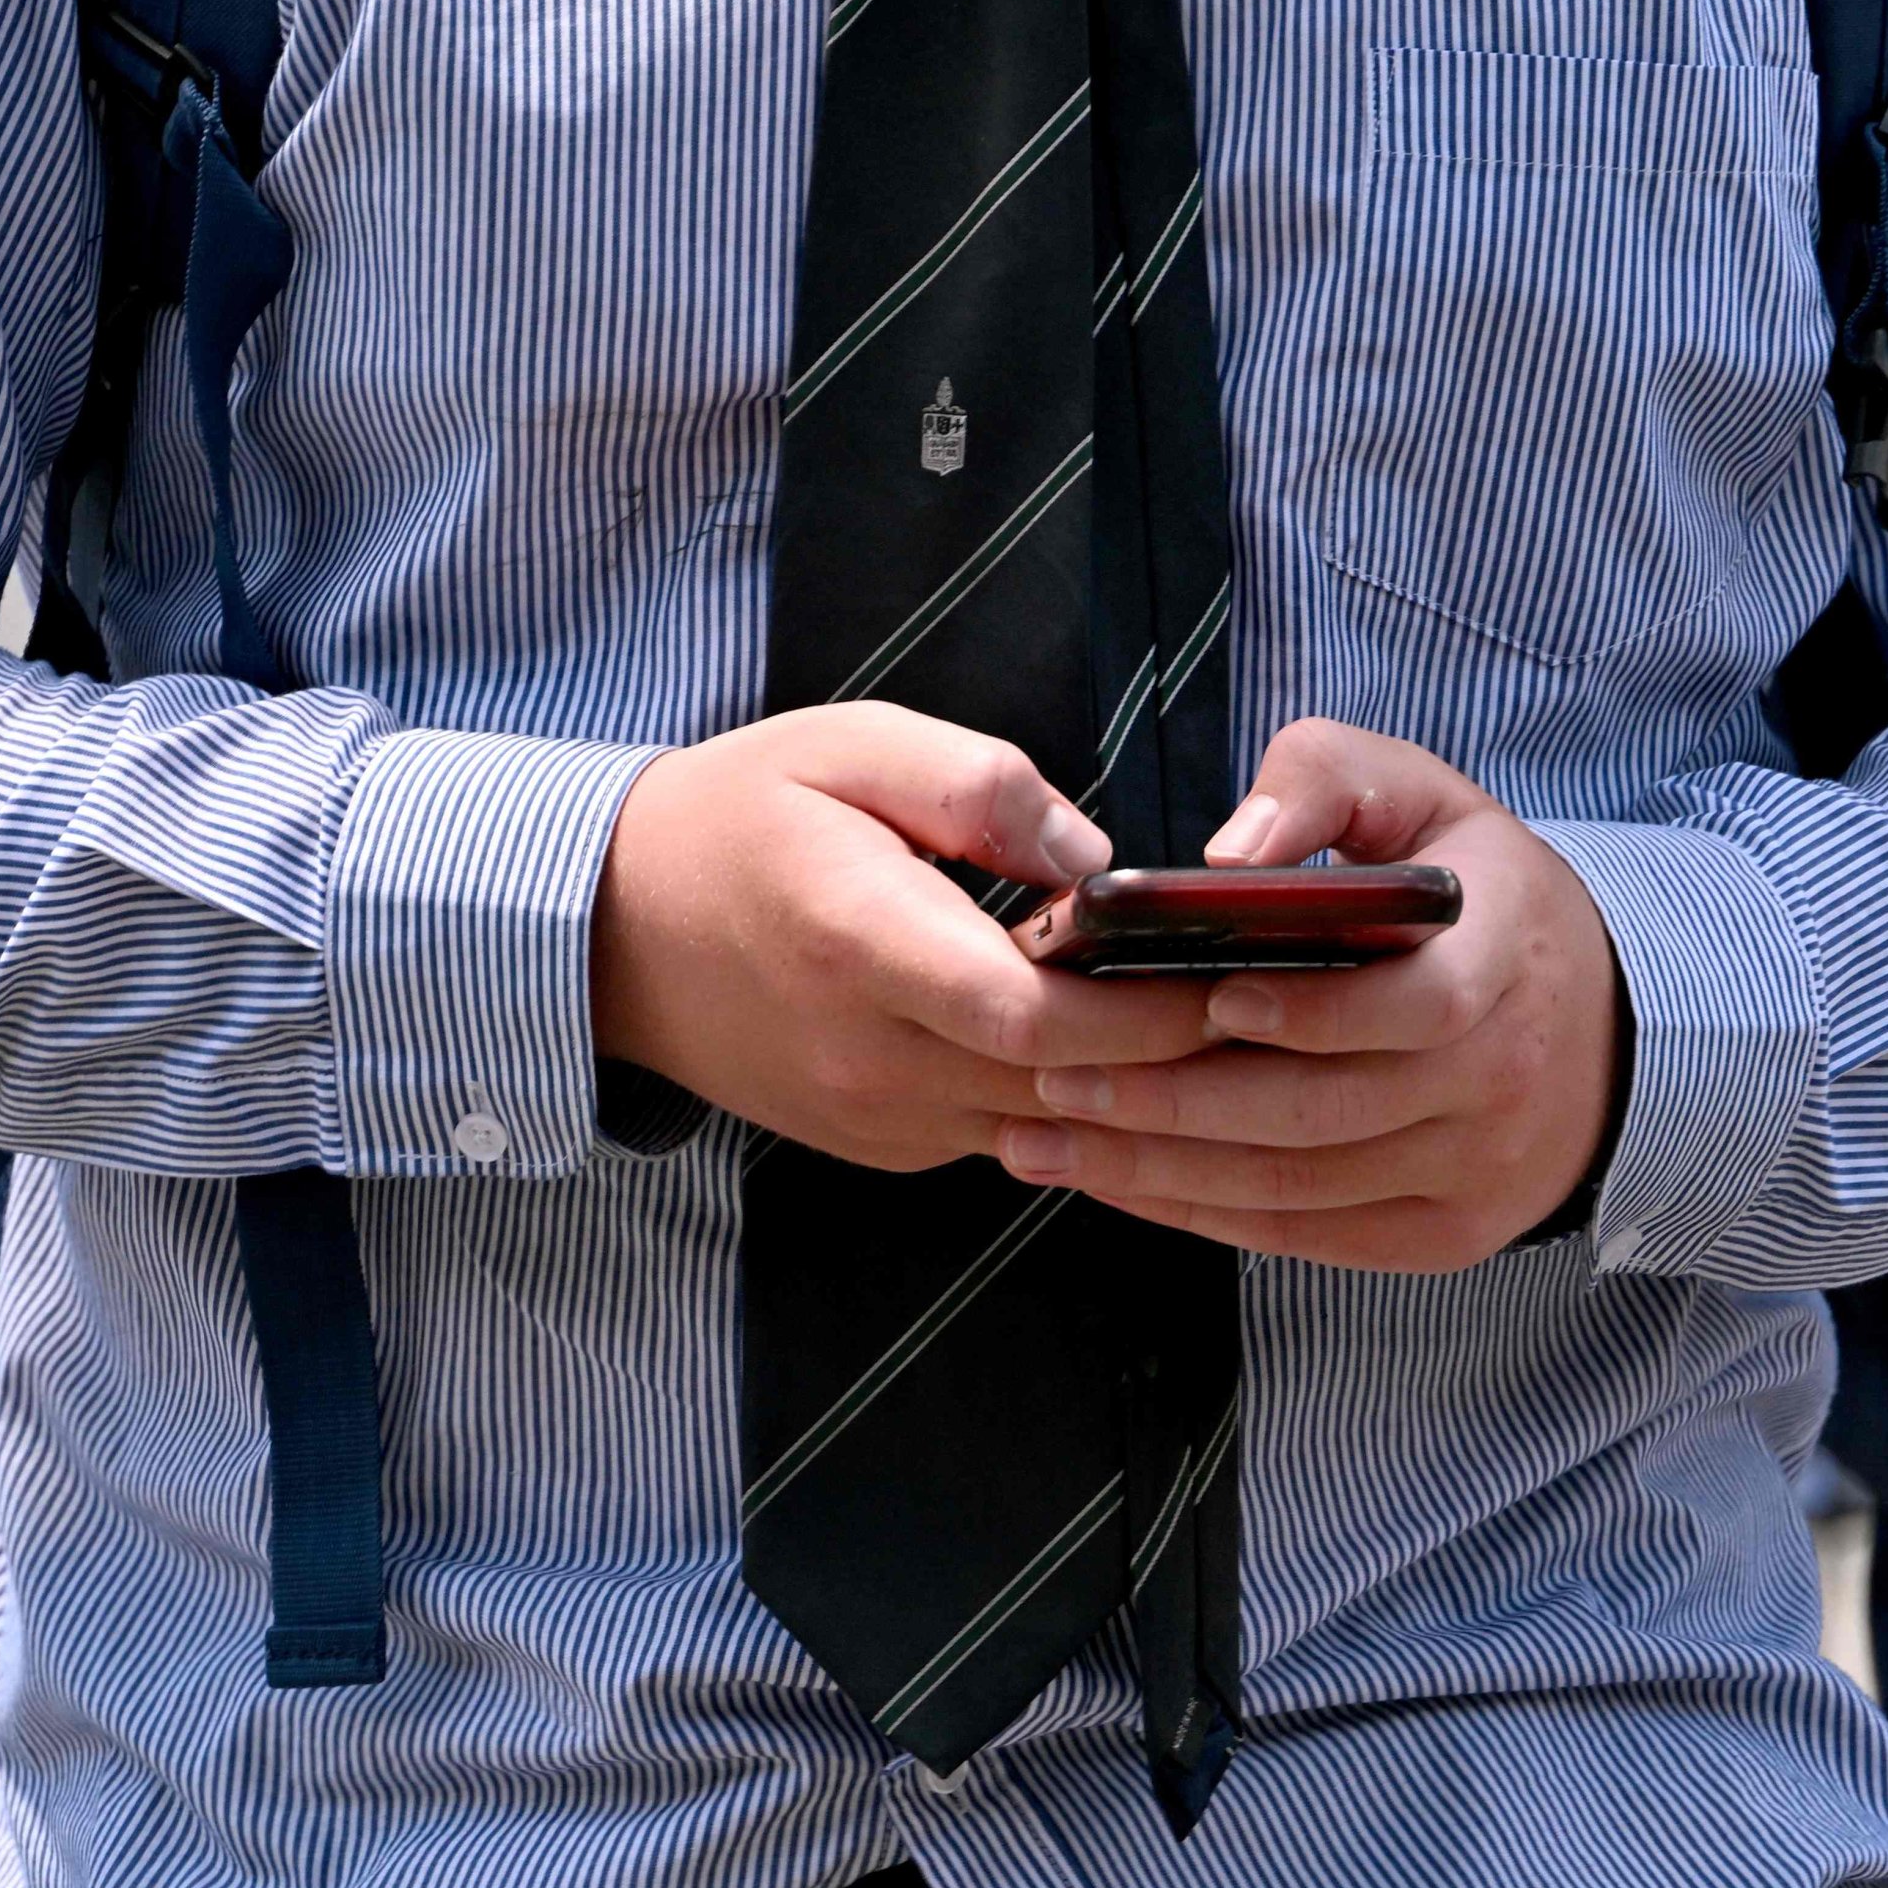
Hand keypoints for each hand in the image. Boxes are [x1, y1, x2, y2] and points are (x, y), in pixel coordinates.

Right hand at [590, 702, 1219, 1168]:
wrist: (614, 929)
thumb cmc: (738, 818)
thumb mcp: (850, 745)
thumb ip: (983, 789)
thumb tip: (1096, 861)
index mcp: (862, 947)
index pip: (1035, 1019)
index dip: (1146, 1013)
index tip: (1231, 974)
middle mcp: (869, 1057)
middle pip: (1061, 1091)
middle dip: (1174, 1058)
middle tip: (1273, 1008)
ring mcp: (875, 1117)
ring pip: (1045, 1129)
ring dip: (1133, 1091)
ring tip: (1226, 1031)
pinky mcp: (884, 1142)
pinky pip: (1004, 1134)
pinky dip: (1071, 1102)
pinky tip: (1124, 1050)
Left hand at [997, 718, 1624, 1273]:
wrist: (1603, 1031)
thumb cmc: (1476, 896)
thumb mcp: (1424, 796)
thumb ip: (1324, 781)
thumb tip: (1227, 855)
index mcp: (1505, 961)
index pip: (1419, 1006)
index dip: (1316, 1012)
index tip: (1211, 997)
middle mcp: (1501, 1081)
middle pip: (1326, 1113)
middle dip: (1175, 1100)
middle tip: (1053, 1075)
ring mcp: (1475, 1172)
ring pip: (1300, 1187)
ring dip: (1160, 1170)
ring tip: (1046, 1134)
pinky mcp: (1442, 1235)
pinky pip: (1306, 1236)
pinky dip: (1201, 1214)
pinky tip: (1114, 1181)